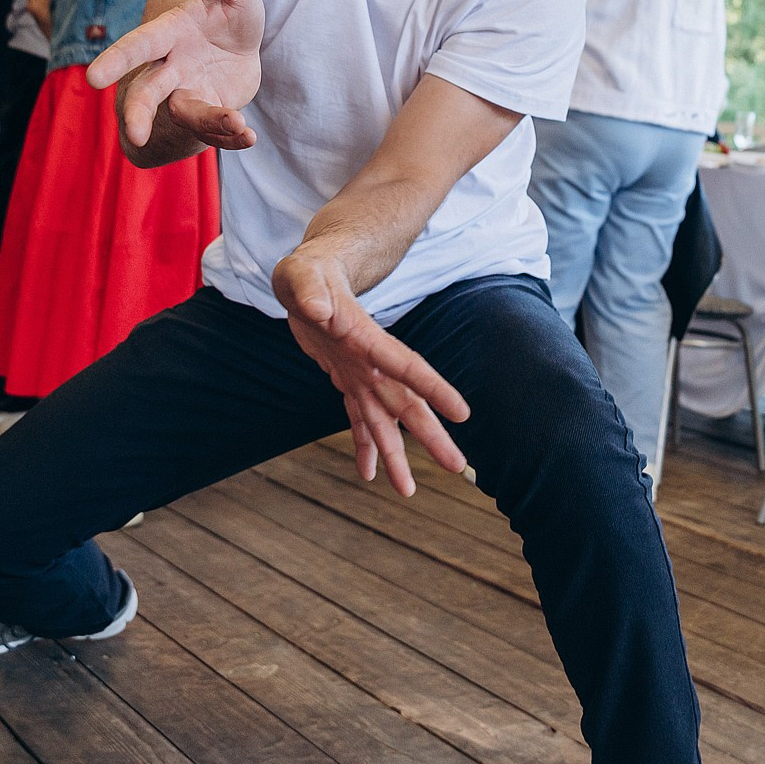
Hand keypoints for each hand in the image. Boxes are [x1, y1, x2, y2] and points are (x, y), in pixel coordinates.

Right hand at [85, 0, 263, 151]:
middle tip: (135, 136)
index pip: (139, 45)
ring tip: (237, 123)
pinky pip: (216, 129)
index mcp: (170, 33)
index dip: (117, 59)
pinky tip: (248, 136)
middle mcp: (172, 67)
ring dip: (208, 122)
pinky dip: (232, 135)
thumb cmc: (227, 11)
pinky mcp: (210, 110)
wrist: (241, 44)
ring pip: (186, 112)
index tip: (94, 78)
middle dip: (139, 112)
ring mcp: (189, 91)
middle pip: (149, 91)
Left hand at [272, 252, 471, 496]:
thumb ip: (310, 290)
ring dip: (397, 455)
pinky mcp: (345, 380)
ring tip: (407, 491)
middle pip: (406, 404)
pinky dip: (365, 446)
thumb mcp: (301, 275)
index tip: (462, 413)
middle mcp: (370, 363)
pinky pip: (358, 419)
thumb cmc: (307, 272)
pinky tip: (371, 474)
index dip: (434, 389)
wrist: (311, 276)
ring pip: (384, 421)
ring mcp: (360, 374)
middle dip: (431, 436)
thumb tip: (316, 308)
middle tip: (457, 468)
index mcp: (367, 338)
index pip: (407, 366)